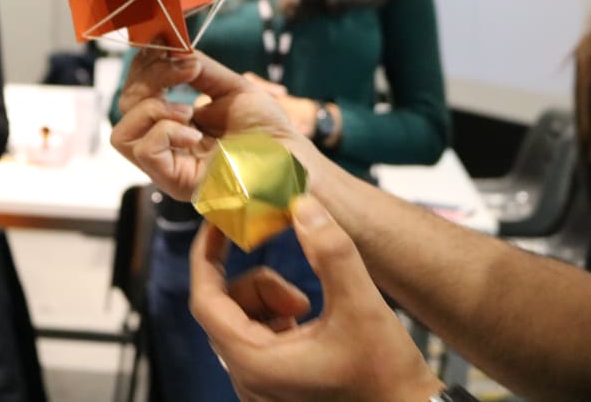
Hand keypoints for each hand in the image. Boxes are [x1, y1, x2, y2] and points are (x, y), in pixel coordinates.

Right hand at [110, 49, 309, 201]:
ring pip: (122, 134)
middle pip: (124, 109)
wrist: (293, 161)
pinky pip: (144, 152)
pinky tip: (195, 132)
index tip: (171, 48)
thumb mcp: (232, 87)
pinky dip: (166, 132)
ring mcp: (169, 167)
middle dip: (148, 79)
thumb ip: (199, 69)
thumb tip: (169, 48)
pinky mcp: (176, 183)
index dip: (145, 66)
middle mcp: (167, 146)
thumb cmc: (269, 130)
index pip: (136, 92)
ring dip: (153, 108)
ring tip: (189, 110)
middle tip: (186, 72)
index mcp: (175, 123)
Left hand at [189, 194, 443, 401]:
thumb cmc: (385, 372)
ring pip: (241, 320)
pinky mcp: (277, 384)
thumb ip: (330, 251)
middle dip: (259, 283)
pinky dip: (277, 318)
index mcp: (254, 362)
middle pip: (225, 308)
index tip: (220, 224)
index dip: (207, 256)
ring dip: (270, 300)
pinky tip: (309, 320)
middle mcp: (248, 378)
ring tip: (308, 307)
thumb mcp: (360, 303)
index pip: (205, 300)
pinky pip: (258, 338)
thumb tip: (302, 206)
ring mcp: (260, 385)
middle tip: (299, 285)